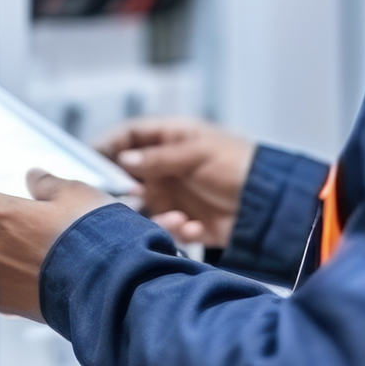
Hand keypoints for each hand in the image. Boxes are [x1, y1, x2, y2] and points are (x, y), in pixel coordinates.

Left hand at [0, 164, 111, 321]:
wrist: (104, 282)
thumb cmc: (89, 235)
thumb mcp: (75, 194)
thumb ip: (48, 185)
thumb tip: (34, 179)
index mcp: (0, 213)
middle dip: (3, 226)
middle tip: (36, 228)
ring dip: (12, 254)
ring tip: (49, 257)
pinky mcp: (3, 302)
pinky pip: (2, 285)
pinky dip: (17, 281)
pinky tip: (45, 278)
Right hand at [98, 117, 253, 248]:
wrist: (272, 205)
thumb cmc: (241, 165)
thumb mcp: (199, 153)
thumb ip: (160, 158)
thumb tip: (123, 158)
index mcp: (171, 139)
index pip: (129, 136)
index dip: (109, 145)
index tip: (91, 160)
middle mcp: (166, 167)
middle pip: (127, 175)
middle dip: (124, 188)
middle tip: (128, 198)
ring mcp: (173, 194)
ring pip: (142, 207)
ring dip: (153, 214)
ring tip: (176, 218)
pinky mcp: (183, 221)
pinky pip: (163, 228)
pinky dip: (174, 229)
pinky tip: (193, 227)